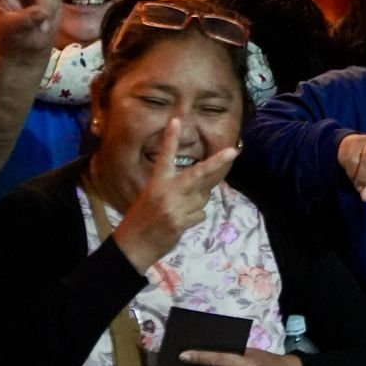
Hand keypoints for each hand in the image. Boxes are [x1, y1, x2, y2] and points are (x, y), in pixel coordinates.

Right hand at [111, 118, 239, 269]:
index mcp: (157, 182)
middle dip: (218, 161)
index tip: (176, 120)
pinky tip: (180, 222)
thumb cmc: (143, 218)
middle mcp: (167, 191)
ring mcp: (175, 207)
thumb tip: (203, 186)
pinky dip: (195, 217)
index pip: (166, 156)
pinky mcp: (181, 221)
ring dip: (197, 202)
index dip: (171, 139)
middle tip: (233, 150)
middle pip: (198, 173)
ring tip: (178, 211)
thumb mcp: (153, 196)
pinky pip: (201, 213)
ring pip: (203, 197)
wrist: (132, 245)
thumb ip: (176, 188)